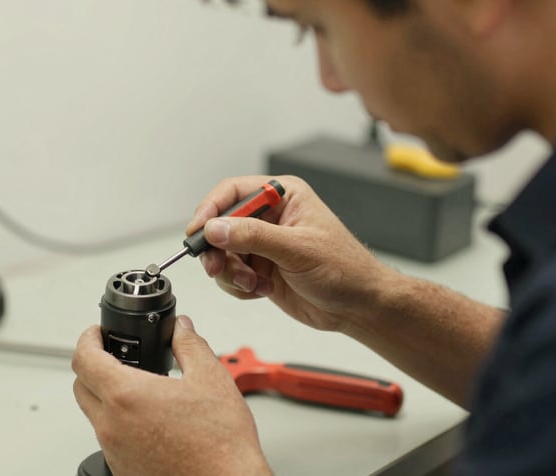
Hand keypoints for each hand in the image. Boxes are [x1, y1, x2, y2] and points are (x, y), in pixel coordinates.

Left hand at [72, 316, 271, 475]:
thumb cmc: (220, 443)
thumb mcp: (211, 378)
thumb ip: (190, 345)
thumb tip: (182, 329)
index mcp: (126, 396)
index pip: (84, 359)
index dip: (88, 339)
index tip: (97, 334)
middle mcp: (112, 426)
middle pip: (81, 387)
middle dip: (93, 366)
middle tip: (115, 357)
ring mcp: (115, 451)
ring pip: (95, 415)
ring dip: (107, 397)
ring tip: (140, 389)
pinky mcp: (123, 470)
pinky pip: (109, 439)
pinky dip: (119, 424)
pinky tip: (149, 420)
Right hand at [187, 175, 397, 331]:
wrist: (358, 306)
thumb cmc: (344, 269)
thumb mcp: (297, 249)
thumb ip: (253, 236)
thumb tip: (216, 228)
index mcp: (282, 196)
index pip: (233, 192)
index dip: (210, 209)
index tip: (197, 230)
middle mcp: (269, 217)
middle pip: (220, 224)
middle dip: (216, 249)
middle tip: (216, 266)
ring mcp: (262, 244)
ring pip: (221, 252)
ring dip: (230, 272)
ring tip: (253, 283)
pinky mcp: (259, 268)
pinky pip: (230, 274)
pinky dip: (238, 286)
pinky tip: (261, 290)